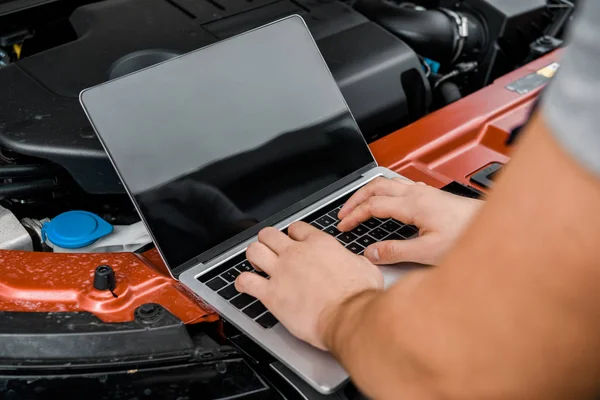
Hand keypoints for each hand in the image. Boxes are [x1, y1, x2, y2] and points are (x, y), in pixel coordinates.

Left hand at [235, 223, 383, 349]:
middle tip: (270, 250)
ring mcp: (281, 272)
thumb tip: (355, 262)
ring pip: (254, 251)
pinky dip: (242, 282)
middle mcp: (297, 254)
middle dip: (268, 241)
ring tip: (256, 264)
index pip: (297, 228)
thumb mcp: (365, 268)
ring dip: (253, 256)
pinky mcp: (271, 294)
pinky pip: (246, 282)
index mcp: (319, 245)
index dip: (293, 234)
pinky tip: (244, 285)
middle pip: (270, 234)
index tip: (293, 241)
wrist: (350, 317)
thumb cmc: (359, 296)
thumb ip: (354, 260)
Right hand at [337, 177, 482, 264]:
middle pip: (375, 187)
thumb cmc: (467, 236)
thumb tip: (372, 253)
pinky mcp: (430, 195)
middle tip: (342, 213)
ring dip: (368, 193)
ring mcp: (423, 191)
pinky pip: (398, 186)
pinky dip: (383, 192)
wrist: (495, 226)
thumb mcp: (428, 252)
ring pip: (386, 183)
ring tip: (357, 205)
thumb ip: (396, 252)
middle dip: (355, 199)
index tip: (343, 226)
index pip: (373, 205)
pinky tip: (385, 202)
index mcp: (412, 204)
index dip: (354, 215)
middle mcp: (416, 193)